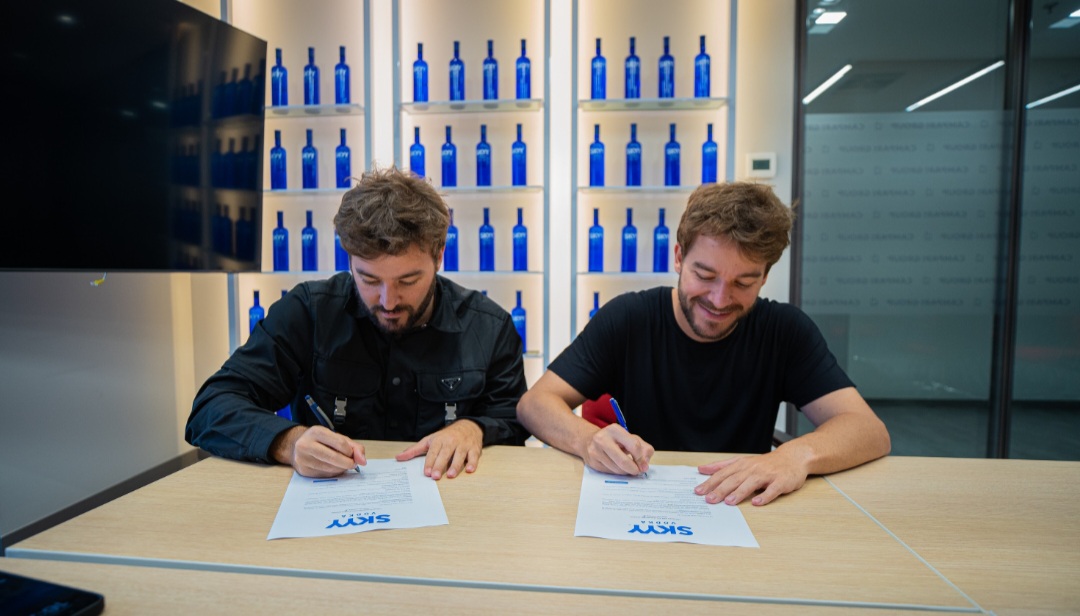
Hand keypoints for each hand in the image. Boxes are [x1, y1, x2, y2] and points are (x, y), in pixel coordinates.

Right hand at [274, 425, 366, 477]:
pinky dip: (333, 474)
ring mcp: (303, 459)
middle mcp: (306, 445)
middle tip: (352, 464)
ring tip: (342, 465)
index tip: (352, 454)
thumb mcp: (337, 438)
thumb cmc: (321, 441)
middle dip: (348, 463)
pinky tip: (332, 468)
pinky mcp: (303, 471)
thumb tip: (363, 461)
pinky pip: (324, 475)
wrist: (296, 447)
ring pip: (330, 468)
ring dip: (341, 469)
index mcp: (316, 432)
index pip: (340, 443)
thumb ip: (354, 447)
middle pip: (334, 457)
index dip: (350, 451)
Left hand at [396, 419, 483, 479]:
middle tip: (435, 476)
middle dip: (440, 465)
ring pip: (459, 455)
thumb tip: (399, 458)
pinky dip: (472, 463)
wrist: (468, 426)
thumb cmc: (446, 436)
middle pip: (445, 454)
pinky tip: (470, 470)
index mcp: (439, 440)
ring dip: (455, 465)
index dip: (429, 462)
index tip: (426, 472)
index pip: (433, 452)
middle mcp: (451, 442)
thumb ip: (414, 450)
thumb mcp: (429, 440)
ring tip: (450, 475)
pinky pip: (473, 456)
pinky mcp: (473, 448)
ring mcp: (463, 445)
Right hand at [583, 424, 653, 475]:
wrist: (589, 441)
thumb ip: (643, 449)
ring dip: (625, 472)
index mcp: (615, 430)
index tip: (644, 466)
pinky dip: (617, 472)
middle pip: (623, 461)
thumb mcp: (630, 438)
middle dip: (633, 469)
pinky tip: (617, 467)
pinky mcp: (592, 462)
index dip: (641, 459)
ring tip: (627, 468)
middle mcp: (602, 439)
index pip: (634, 446)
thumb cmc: (614, 440)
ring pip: (617, 469)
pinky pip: (609, 472)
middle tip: (637, 471)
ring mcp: (595, 451)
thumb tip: (645, 465)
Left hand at [694, 450, 808, 506]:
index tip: (698, 491)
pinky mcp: (781, 482)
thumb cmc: (765, 463)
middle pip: (734, 479)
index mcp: (742, 464)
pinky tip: (757, 503)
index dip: (710, 482)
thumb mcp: (742, 461)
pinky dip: (764, 496)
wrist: (792, 458)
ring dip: (739, 493)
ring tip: (729, 502)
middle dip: (721, 489)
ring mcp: (767, 475)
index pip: (723, 473)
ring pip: (751, 483)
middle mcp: (753, 468)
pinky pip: (772, 490)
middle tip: (709, 499)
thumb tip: (702, 469)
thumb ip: (722, 466)